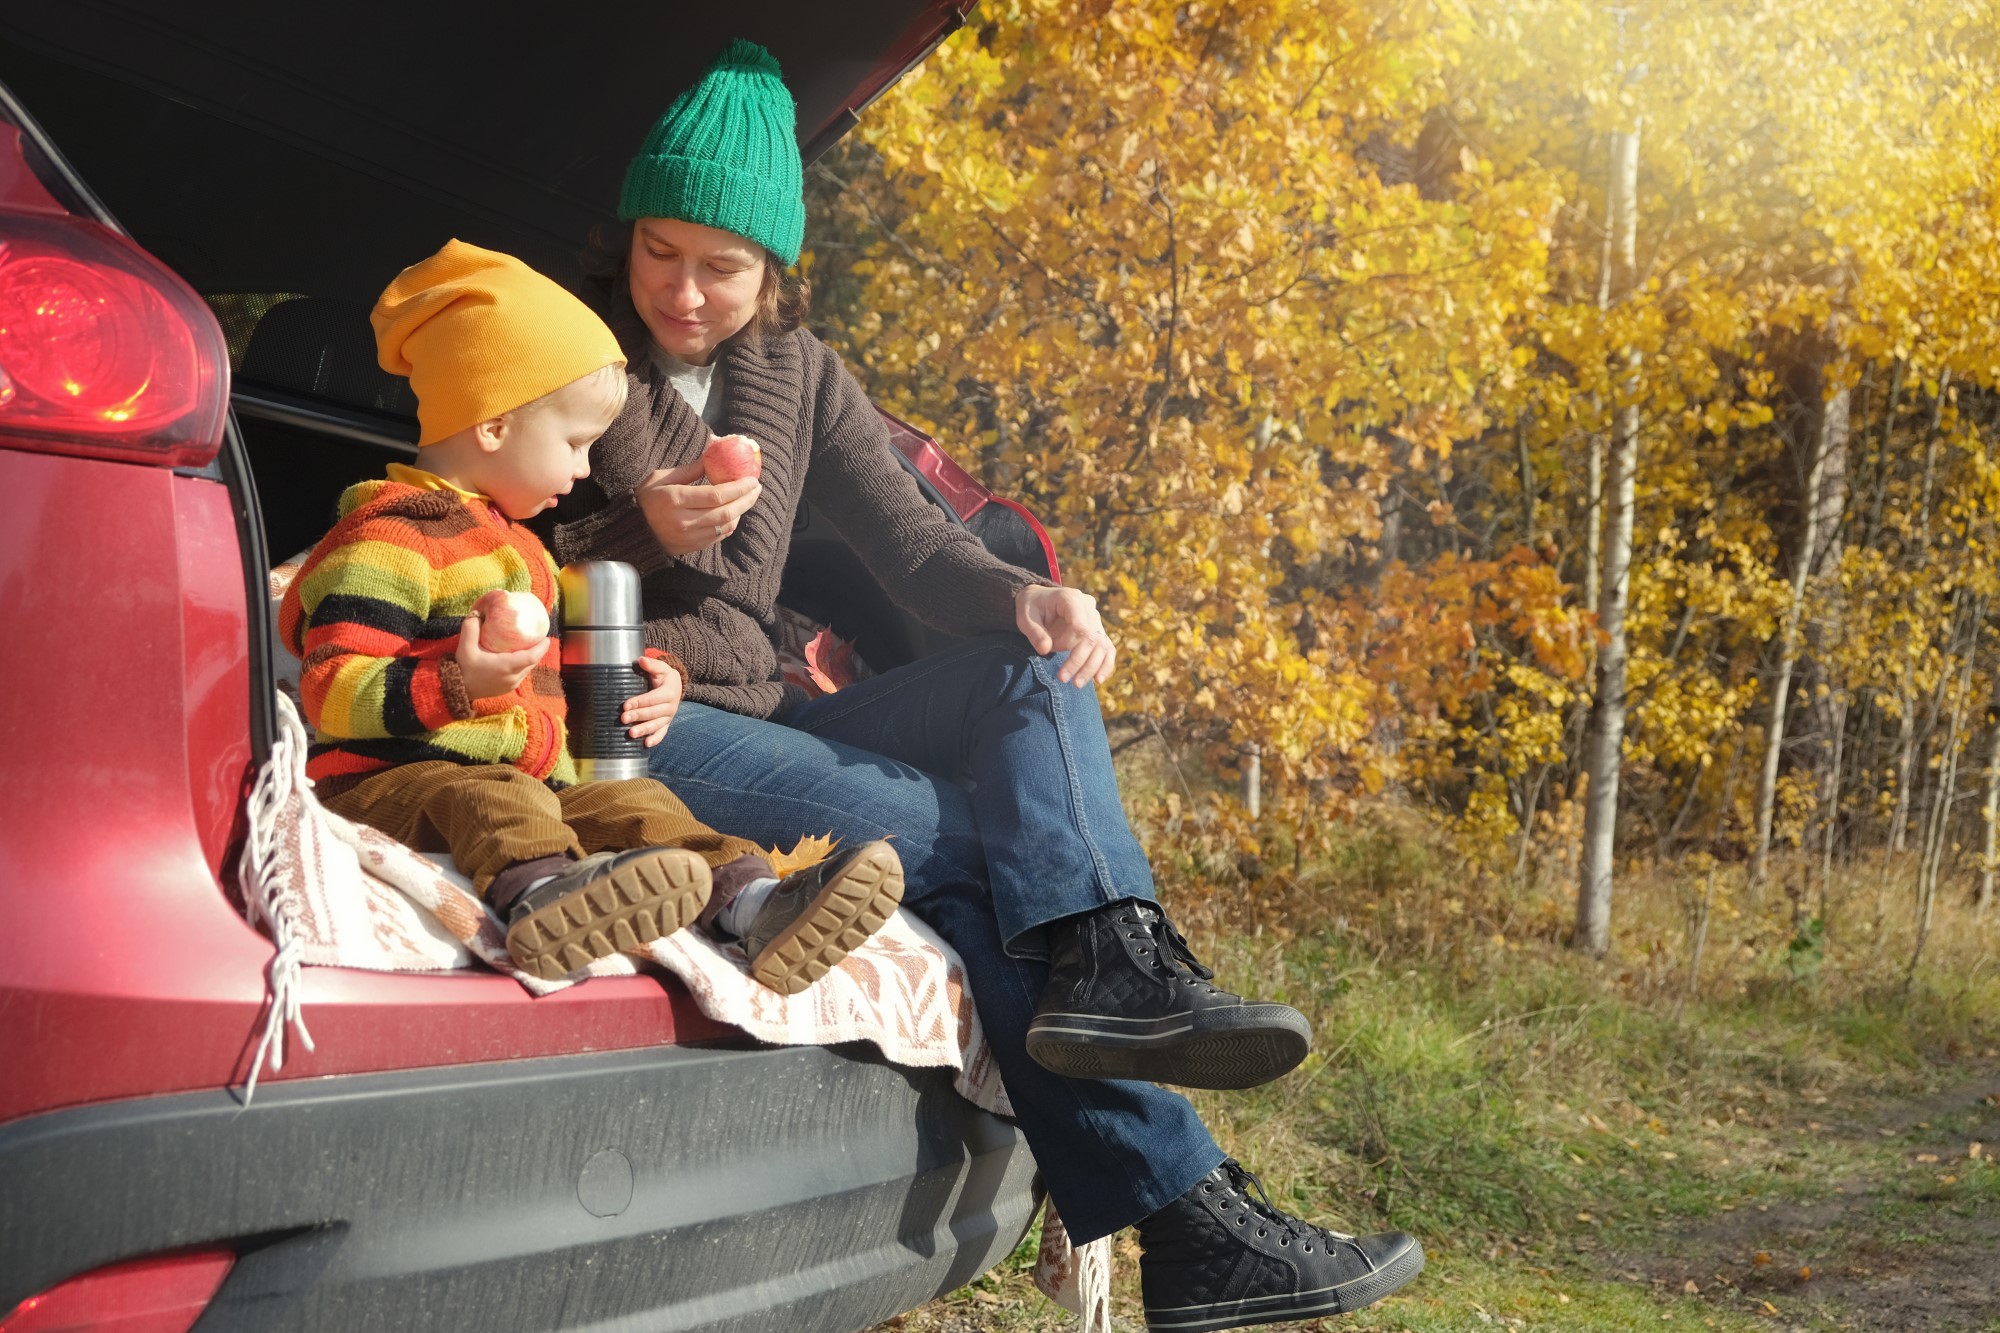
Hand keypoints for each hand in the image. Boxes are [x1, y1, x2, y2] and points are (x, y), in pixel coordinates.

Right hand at [455, 615, 545, 701]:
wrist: (458, 690)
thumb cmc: (463, 668)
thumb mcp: (464, 647)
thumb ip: (471, 628)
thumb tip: (478, 613)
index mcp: (505, 667)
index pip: (531, 657)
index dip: (541, 648)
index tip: (546, 638)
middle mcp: (512, 678)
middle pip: (533, 663)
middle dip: (538, 650)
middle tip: (538, 636)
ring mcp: (511, 685)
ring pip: (528, 669)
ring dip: (531, 657)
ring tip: (531, 644)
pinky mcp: (508, 689)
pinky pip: (521, 674)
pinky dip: (524, 664)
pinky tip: (519, 655)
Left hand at [623, 655, 683, 747]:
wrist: (676, 686)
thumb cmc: (664, 677)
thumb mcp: (661, 668)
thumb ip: (652, 665)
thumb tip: (641, 660)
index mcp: (669, 692)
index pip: (652, 699)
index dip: (639, 702)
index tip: (625, 705)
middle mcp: (671, 706)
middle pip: (653, 713)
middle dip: (638, 716)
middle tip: (623, 719)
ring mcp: (668, 717)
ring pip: (656, 725)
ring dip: (644, 730)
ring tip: (631, 734)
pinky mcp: (666, 724)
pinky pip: (662, 733)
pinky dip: (655, 739)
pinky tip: (646, 744)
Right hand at [635, 460, 762, 556]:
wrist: (627, 529)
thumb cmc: (643, 497)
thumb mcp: (662, 477)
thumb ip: (691, 468)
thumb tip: (715, 448)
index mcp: (675, 500)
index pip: (717, 495)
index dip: (739, 488)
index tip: (752, 479)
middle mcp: (684, 521)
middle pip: (726, 512)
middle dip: (746, 500)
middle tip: (756, 488)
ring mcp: (688, 538)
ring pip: (725, 527)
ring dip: (740, 513)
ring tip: (747, 499)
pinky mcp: (689, 548)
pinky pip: (717, 537)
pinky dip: (729, 525)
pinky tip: (733, 513)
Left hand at [1015, 585, 1116, 686]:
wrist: (1040, 599)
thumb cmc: (1032, 608)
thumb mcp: (1025, 617)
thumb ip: (1034, 632)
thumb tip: (1045, 650)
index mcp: (1071, 598)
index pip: (1079, 626)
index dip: (1067, 644)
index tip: (1050, 649)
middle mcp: (1088, 607)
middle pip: (1093, 638)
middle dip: (1079, 661)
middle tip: (1063, 679)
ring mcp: (1096, 618)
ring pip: (1102, 645)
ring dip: (1092, 667)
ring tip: (1077, 684)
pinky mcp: (1098, 630)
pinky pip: (1107, 648)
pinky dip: (1105, 664)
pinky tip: (1098, 680)